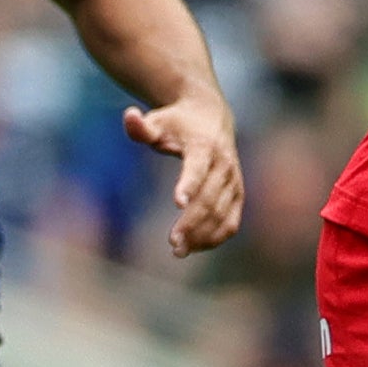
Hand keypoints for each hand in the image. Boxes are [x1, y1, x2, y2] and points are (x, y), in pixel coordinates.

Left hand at [123, 87, 242, 255]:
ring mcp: (234, 181)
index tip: (177, 203)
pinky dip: (216, 237)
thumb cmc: (177, 123)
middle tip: (172, 242)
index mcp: (204, 146)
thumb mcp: (157, 121)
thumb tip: (129, 115)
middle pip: (210, 198)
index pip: (198, 168)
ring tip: (179, 251)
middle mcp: (224, 165)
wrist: (212, 116)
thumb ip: (140, 126)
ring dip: (203, 235)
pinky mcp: (238, 194)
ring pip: (223, 214)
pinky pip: (231, 221)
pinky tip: (195, 247)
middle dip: (192, 222)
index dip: (189, 184)